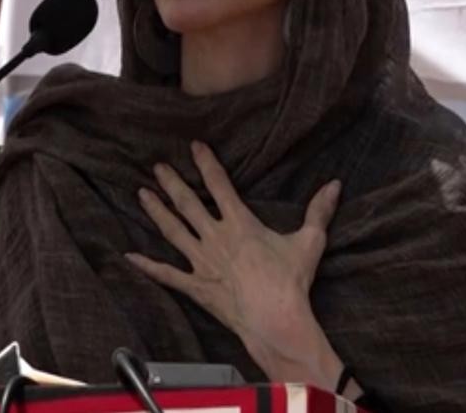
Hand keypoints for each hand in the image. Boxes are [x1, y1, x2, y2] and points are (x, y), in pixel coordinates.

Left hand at [126, 140, 345, 387]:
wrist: (275, 320)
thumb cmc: (291, 282)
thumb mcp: (309, 241)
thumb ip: (319, 211)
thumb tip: (335, 185)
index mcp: (240, 223)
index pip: (219, 185)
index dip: (206, 163)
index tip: (195, 146)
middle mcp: (215, 238)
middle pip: (188, 204)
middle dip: (172, 183)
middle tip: (158, 167)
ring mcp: (201, 262)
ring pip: (172, 231)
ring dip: (156, 212)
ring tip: (141, 194)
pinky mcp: (195, 286)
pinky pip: (166, 274)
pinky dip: (147, 265)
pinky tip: (130, 256)